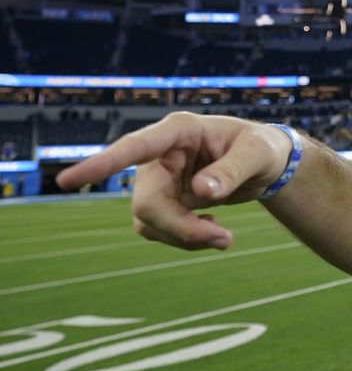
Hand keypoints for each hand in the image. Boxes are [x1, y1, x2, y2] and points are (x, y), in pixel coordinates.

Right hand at [56, 113, 292, 250]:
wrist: (268, 163)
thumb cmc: (262, 148)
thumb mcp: (258, 154)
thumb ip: (232, 170)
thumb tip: (203, 192)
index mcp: (178, 131)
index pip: (134, 147)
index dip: (102, 164)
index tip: (65, 182)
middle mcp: (160, 155)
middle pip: (146, 202)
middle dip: (180, 229)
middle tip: (226, 239)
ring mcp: (159, 179)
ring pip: (148, 221)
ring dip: (184, 238)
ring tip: (226, 238)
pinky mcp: (165, 201)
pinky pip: (159, 230)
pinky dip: (185, 239)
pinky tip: (212, 229)